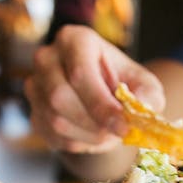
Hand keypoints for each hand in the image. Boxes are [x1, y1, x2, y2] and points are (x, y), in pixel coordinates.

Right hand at [25, 25, 162, 153]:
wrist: (103, 98)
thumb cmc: (123, 85)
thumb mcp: (145, 86)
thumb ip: (148, 97)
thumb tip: (141, 110)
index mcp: (75, 40)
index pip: (79, 73)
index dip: (101, 105)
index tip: (123, 127)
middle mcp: (47, 58)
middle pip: (60, 97)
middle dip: (94, 123)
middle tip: (117, 134)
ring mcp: (35, 85)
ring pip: (55, 120)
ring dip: (87, 136)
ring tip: (108, 134)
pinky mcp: (33, 111)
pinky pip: (52, 136)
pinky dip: (78, 143)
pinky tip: (92, 135)